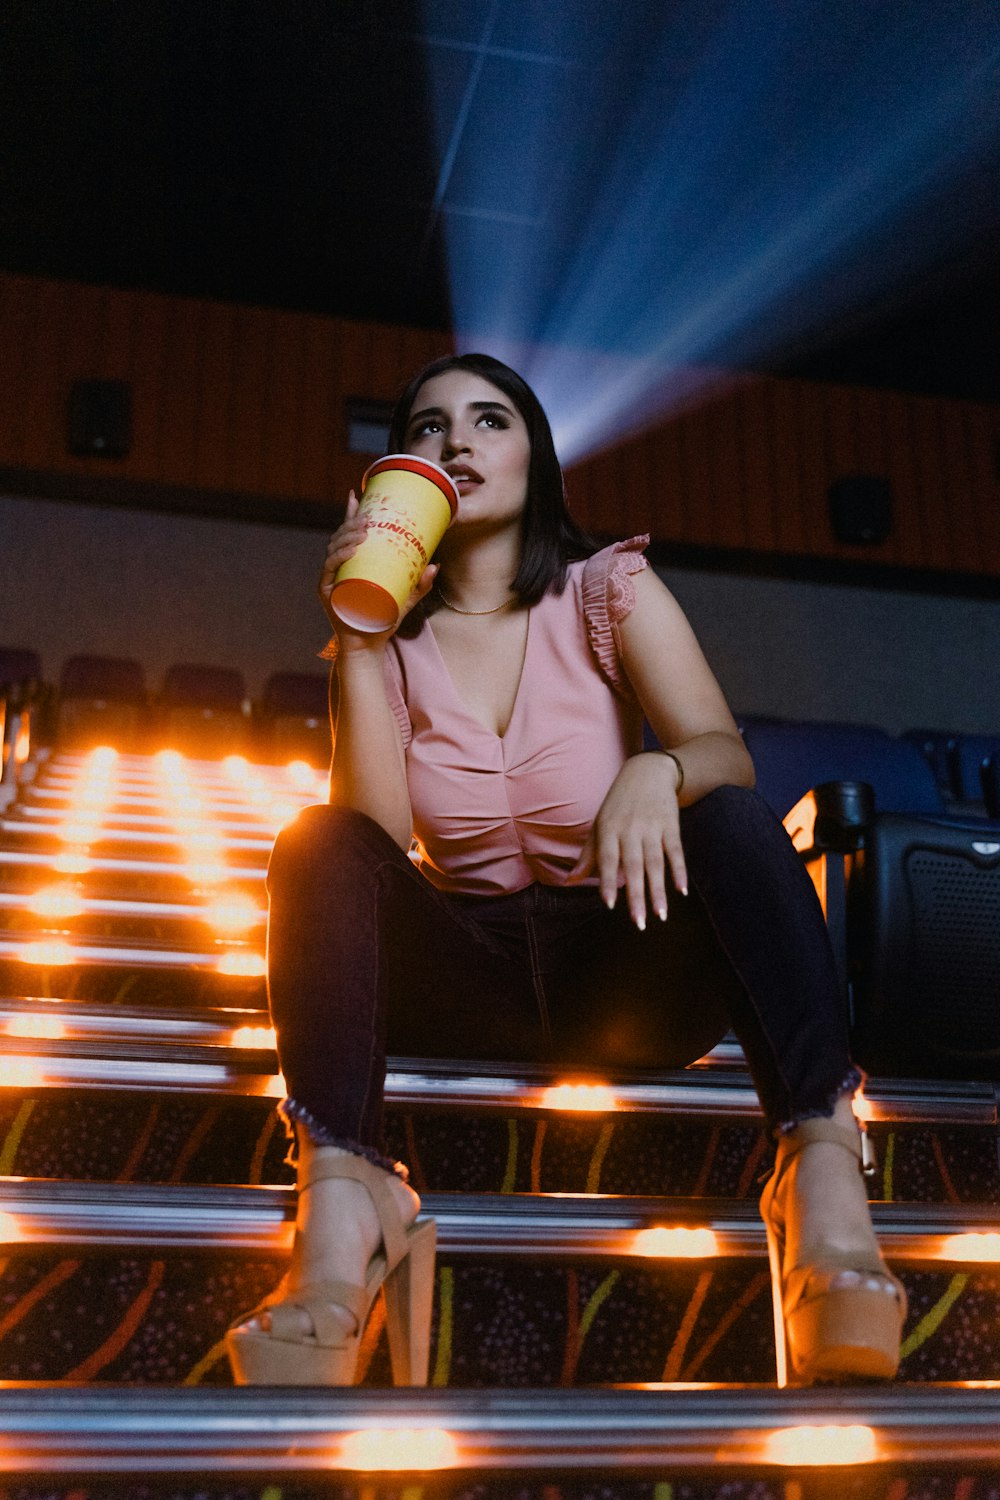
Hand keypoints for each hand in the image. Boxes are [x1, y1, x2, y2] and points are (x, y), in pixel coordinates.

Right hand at [318, 491, 438, 651]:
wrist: (369, 646)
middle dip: (352, 522)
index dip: (350, 513)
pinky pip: (330, 569)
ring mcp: (331, 579)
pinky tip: (351, 549)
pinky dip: (339, 557)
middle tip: (369, 516)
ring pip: (335, 549)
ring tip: (364, 530)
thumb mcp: (406, 599)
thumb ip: (421, 584)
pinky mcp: (327, 592)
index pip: (348, 534)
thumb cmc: (383, 621)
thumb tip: (436, 564)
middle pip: (340, 537)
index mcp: (352, 564)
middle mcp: (338, 568)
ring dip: (348, 536)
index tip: (357, 495)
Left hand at [567, 752, 687, 928]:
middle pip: (633, 867)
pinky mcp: (671, 825)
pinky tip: (682, 890)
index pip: (607, 859)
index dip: (608, 881)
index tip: (610, 904)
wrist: (647, 770)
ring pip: (656, 863)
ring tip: (661, 915)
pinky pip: (675, 851)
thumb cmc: (618, 804)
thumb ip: (588, 856)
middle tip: (639, 923)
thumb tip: (569, 883)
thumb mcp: (600, 825)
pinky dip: (680, 871)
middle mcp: (630, 829)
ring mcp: (652, 827)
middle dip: (636, 896)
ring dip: (659, 890)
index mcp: (609, 830)